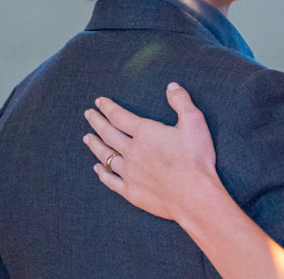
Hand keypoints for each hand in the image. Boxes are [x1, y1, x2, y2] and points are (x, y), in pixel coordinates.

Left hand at [83, 82, 220, 222]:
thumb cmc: (196, 159)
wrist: (194, 197)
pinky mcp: (131, 192)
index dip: (107, 107)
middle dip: (96, 122)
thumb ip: (181, 102)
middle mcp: (132, 151)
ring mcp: (129, 173)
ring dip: (95, 145)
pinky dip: (101, 173)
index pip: (119, 116)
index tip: (98, 102)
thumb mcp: (194, 123)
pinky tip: (97, 169)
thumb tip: (171, 86)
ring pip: (105, 156)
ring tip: (87, 138)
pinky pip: (110, 180)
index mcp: (145, 133)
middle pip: (107, 134)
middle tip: (88, 114)